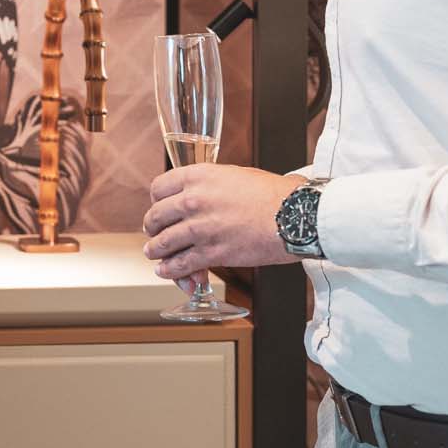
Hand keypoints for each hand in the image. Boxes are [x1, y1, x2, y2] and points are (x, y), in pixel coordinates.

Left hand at [142, 163, 303, 279]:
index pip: (158, 188)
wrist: (295, 216)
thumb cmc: (273, 194)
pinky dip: (171, 271)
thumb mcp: (235, 175)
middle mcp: (194, 199)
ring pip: (163, 243)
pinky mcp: (212, 253)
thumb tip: (204, 193)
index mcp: (199, 175)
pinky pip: (181, 264)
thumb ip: (212, 184)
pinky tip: (167, 272)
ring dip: (156, 251)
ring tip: (154, 254)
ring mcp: (201, 228)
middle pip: (156, 216)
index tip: (160, 207)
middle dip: (152, 227)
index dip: (156, 200)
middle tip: (154, 232)